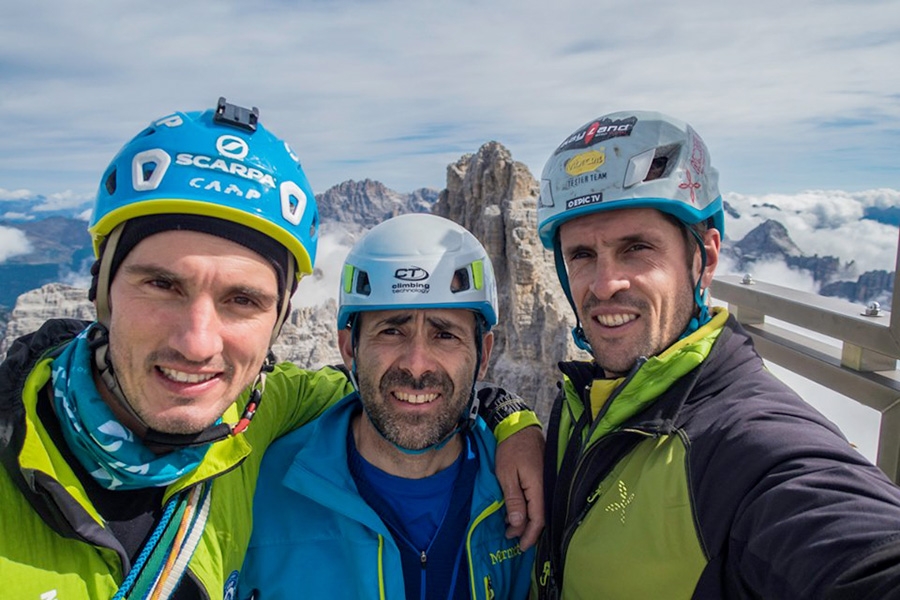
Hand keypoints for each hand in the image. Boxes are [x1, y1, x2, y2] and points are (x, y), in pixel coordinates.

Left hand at [494, 425, 544, 549]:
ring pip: (540, 508)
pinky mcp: (543, 477)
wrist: (519, 426)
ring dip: (527, 519)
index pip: (538, 519)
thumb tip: (518, 524)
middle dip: (527, 530)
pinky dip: (529, 508)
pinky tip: (517, 510)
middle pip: (541, 516)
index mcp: (539, 488)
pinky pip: (538, 498)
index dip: (529, 535)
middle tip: (511, 538)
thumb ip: (514, 500)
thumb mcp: (506, 475)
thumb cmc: (510, 449)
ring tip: (511, 526)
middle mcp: (547, 487)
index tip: (520, 546)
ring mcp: (546, 481)